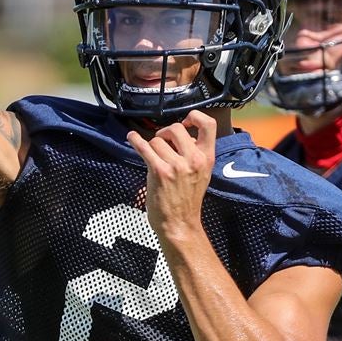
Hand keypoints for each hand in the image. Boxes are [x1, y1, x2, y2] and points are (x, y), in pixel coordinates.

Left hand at [126, 110, 216, 239]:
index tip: (185, 122)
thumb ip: (195, 154)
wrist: (180, 224)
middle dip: (165, 132)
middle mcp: (193, 159)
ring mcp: (177, 165)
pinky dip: (135, 140)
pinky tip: (132, 138)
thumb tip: (181, 136)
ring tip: (153, 155)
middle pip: (176, 128)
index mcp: (207, 158)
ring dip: (152, 145)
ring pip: (157, 140)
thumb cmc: (188, 200)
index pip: (209, 124)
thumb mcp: (201, 174)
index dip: (195, 117)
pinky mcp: (160, 171)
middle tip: (162, 142)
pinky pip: (144, 147)